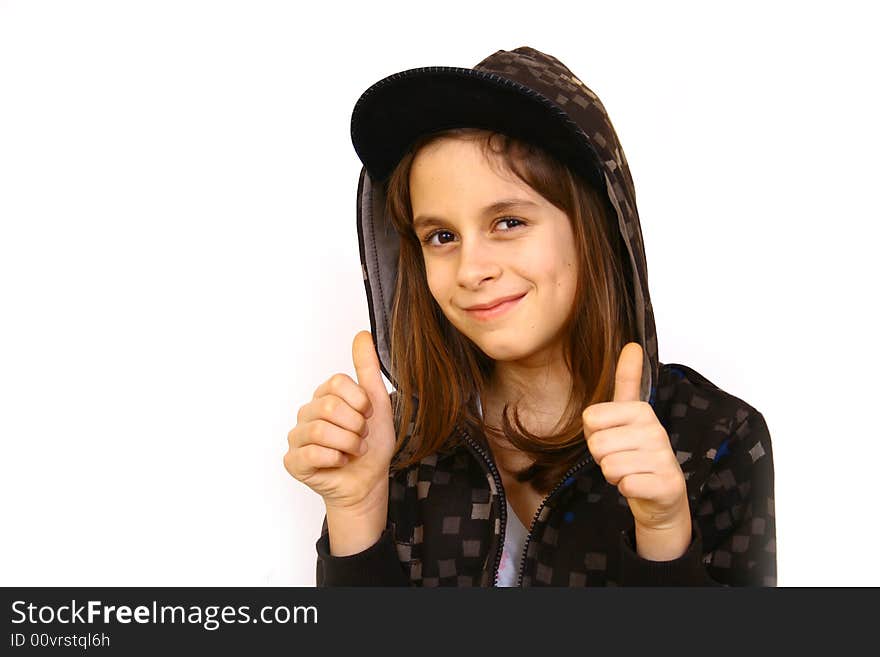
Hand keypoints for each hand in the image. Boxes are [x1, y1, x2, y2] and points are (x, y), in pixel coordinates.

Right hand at [283, 331, 396, 513]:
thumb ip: (367, 369)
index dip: (360, 402)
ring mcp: (297, 437)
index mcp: (325, 397)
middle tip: (361, 437)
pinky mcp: (293, 461)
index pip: (337, 383)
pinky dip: (336, 459)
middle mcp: (307, 413)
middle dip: (355, 426)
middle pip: (328, 406)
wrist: (369, 482)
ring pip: (320, 430)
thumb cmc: (372, 445)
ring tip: (354, 451)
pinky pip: (312, 454)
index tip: (367, 416)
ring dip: (348, 444)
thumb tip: (362, 335)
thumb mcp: (378, 403)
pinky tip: (340, 462)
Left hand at [582, 343, 690, 544]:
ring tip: (631, 472)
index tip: (613, 438)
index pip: (590, 419)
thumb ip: (627, 381)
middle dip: (602, 458)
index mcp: (641, 410)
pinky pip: (625, 485)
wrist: (661, 497)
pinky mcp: (667, 484)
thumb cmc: (637, 454)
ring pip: (609, 466)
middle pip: (597, 444)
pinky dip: (626, 490)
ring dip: (614, 475)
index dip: (594, 434)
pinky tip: (640, 486)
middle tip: (622, 459)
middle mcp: (656, 430)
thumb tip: (632, 344)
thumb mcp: (628, 415)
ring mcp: (664, 457)